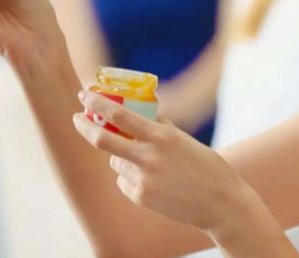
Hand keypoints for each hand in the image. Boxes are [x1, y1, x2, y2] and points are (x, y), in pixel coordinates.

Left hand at [72, 90, 253, 236]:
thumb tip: (139, 110)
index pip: (118, 115)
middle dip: (84, 127)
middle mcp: (149, 157)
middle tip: (77, 119)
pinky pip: (123, 181)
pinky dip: (131, 177)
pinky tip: (154, 181)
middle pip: (102, 140)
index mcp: (161, 137)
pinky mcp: (141, 198)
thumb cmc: (206, 166)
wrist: (221, 203)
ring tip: (148, 163)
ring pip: (115, 161)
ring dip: (121, 156)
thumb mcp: (183, 139)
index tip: (83, 95)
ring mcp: (144, 180)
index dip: (96, 103)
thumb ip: (159, 125)